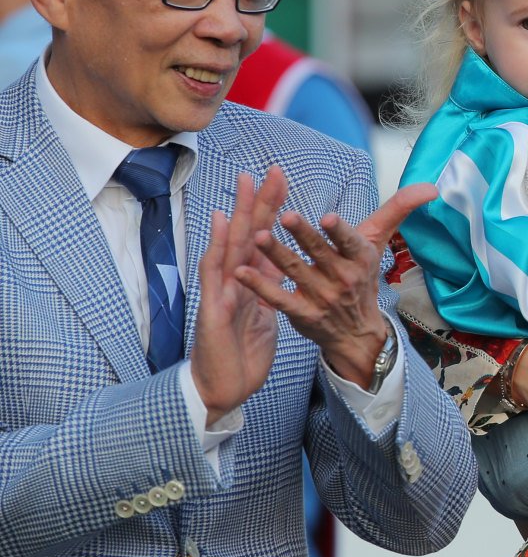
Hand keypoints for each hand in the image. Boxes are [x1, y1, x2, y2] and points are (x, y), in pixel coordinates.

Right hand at [189, 170, 285, 421]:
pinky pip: (216, 275)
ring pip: (231, 245)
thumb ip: (267, 291)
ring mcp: (222, 291)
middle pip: (248, 234)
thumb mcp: (263, 317)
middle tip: (271, 169)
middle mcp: (234, 280)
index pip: (263, 239)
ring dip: (239, 214)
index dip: (273, 212)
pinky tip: (221, 225)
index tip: (283, 183)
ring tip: (246, 183)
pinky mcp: (214, 308)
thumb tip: (278, 271)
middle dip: (260, 202)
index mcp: (251, 282)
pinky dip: (219, 247)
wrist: (223, 387)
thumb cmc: (241, 353)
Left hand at [236, 170, 436, 383]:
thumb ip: (399, 209)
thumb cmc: (363, 277)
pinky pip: (279, 299)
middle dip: (303, 235)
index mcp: (361, 257)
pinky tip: (240, 271)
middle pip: (320, 253)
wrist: (358, 332)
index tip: (328, 218)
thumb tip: (432, 187)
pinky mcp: (302, 315)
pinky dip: (259, 286)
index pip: (351, 241)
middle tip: (286, 216)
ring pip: (296, 272)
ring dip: (276, 254)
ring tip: (257, 236)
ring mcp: (322, 298)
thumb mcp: (380, 242)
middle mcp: (343, 278)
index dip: (339, 231)